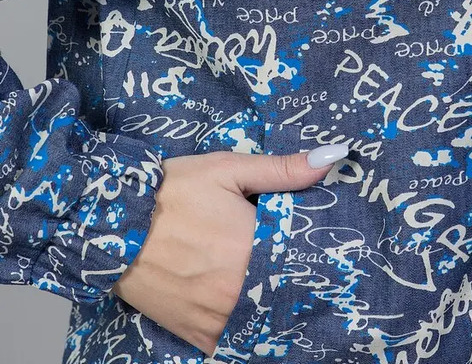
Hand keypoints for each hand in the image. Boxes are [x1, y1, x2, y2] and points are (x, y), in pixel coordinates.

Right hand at [111, 141, 347, 355]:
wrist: (113, 225)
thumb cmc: (173, 193)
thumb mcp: (227, 170)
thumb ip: (282, 170)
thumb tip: (332, 158)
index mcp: (252, 248)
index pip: (306, 256)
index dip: (316, 250)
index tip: (322, 241)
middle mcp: (239, 292)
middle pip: (287, 289)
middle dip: (295, 275)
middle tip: (294, 258)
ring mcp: (218, 318)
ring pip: (263, 317)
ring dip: (270, 300)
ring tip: (269, 278)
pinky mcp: (198, 335)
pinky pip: (235, 339)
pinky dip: (245, 322)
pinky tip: (246, 301)